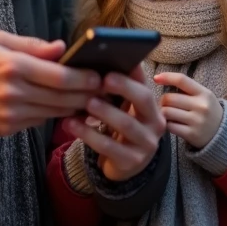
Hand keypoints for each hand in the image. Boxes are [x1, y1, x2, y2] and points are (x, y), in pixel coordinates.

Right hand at [0, 32, 102, 137]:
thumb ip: (32, 45)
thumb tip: (61, 48)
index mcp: (12, 66)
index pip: (58, 76)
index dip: (82, 78)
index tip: (98, 76)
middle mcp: (13, 92)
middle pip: (60, 98)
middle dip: (85, 95)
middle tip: (102, 90)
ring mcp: (10, 114)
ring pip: (52, 113)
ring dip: (74, 107)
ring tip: (89, 100)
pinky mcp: (6, 128)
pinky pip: (38, 122)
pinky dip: (52, 115)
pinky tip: (64, 108)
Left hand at [63, 67, 165, 181]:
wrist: (125, 165)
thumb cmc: (120, 130)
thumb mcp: (123, 109)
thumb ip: (117, 90)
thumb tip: (99, 60)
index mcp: (152, 105)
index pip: (146, 82)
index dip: (133, 72)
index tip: (115, 62)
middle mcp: (155, 122)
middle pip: (144, 99)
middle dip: (124, 87)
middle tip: (101, 79)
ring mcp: (146, 143)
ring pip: (126, 123)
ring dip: (104, 111)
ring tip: (86, 103)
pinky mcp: (132, 161)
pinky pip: (109, 146)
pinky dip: (88, 134)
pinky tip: (71, 124)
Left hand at [153, 72, 222, 149]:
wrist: (223, 134)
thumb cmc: (207, 111)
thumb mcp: (203, 96)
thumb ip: (186, 88)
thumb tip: (159, 79)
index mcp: (204, 93)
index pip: (181, 80)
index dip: (166, 77)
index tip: (156, 78)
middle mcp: (201, 106)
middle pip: (169, 98)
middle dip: (163, 101)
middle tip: (165, 105)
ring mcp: (197, 121)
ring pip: (166, 112)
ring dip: (163, 113)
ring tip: (168, 115)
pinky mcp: (191, 134)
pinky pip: (169, 126)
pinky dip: (167, 125)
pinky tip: (173, 124)